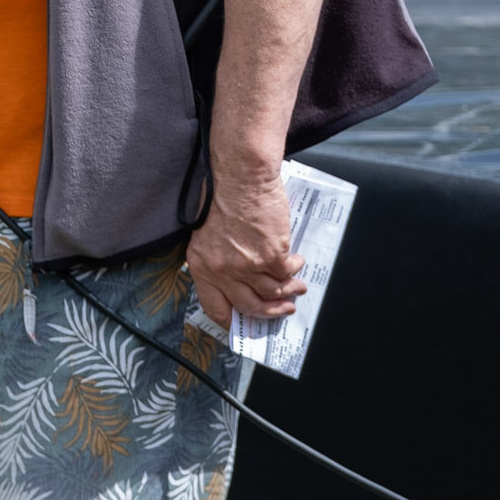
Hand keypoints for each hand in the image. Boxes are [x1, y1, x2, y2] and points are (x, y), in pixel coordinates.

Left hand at [186, 171, 304, 327]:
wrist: (240, 176)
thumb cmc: (221, 195)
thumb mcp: (205, 232)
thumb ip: (216, 258)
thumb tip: (234, 279)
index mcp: (202, 265)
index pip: (215, 306)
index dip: (231, 319)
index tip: (243, 323)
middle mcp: (223, 270)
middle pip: (248, 305)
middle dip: (268, 312)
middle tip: (282, 309)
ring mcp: (248, 265)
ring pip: (272, 292)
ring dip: (288, 292)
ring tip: (296, 289)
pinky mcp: (271, 254)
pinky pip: (287, 272)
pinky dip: (295, 269)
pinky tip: (297, 261)